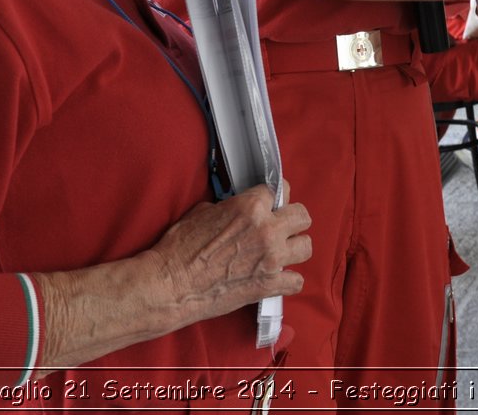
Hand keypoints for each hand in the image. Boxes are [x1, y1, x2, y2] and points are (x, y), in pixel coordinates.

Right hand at [33, 184, 311, 369]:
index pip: (278, 191)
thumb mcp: (203, 212)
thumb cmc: (180, 247)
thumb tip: (237, 210)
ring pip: (306, 247)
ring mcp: (272, 258)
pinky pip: (297, 281)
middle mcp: (267, 229)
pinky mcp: (269, 285)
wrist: (171, 284)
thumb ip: (230, 208)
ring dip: (294, 248)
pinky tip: (277, 278)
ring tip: (281, 252)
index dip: (272, 198)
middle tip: (280, 227)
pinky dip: (288, 280)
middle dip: (292, 219)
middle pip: (303, 216)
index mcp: (250, 206)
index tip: (269, 205)